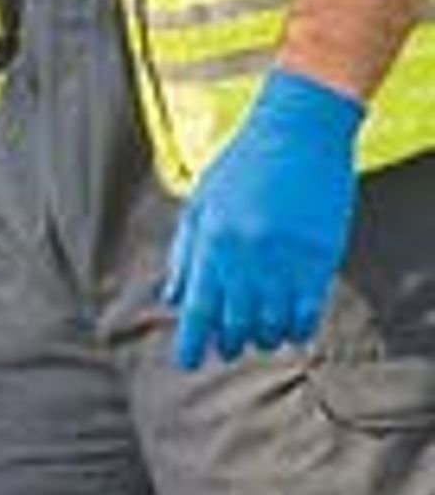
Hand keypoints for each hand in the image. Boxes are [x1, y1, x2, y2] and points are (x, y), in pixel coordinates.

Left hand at [162, 68, 362, 368]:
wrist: (300, 131)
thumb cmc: (243, 164)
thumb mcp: (200, 204)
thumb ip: (186, 253)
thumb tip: (174, 299)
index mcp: (213, 243)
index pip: (199, 309)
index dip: (192, 342)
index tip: (187, 363)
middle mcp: (249, 256)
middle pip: (236, 320)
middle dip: (228, 342)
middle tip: (226, 349)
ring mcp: (288, 257)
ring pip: (272, 319)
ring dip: (262, 336)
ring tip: (256, 339)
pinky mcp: (321, 255)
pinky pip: (308, 306)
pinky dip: (297, 325)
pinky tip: (290, 329)